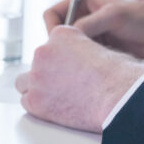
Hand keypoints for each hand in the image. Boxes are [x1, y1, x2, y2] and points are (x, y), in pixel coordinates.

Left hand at [15, 26, 143, 132]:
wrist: (118, 96)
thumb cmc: (119, 75)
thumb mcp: (102, 49)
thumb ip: (83, 50)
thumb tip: (82, 60)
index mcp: (61, 34)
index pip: (50, 45)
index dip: (59, 59)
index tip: (68, 70)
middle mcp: (44, 51)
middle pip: (36, 63)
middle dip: (46, 73)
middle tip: (62, 86)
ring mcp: (36, 75)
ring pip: (24, 82)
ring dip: (37, 88)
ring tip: (55, 98)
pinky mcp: (35, 99)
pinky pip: (26, 102)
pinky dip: (38, 106)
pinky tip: (53, 109)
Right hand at [43, 0, 143, 60]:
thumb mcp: (113, 16)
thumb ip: (87, 24)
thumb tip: (66, 36)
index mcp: (82, 2)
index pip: (52, 14)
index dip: (52, 28)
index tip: (58, 42)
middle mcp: (84, 17)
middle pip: (58, 33)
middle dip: (63, 45)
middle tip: (72, 56)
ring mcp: (91, 34)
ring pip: (70, 47)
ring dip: (75, 54)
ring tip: (89, 60)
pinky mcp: (99, 48)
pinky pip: (83, 56)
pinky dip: (85, 62)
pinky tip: (97, 65)